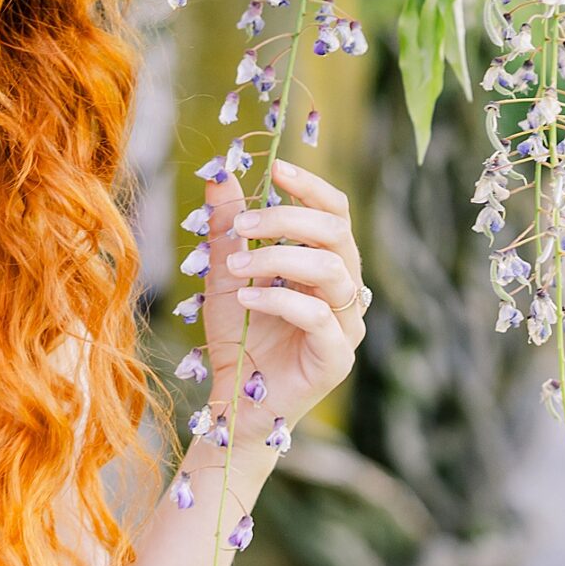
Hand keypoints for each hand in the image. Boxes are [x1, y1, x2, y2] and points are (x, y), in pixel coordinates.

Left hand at [198, 158, 368, 449]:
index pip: (335, 211)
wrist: (234, 398)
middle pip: (336, 233)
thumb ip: (227, 226)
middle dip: (286, 219)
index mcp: (326, 262)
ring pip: (329, 269)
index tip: (275, 167)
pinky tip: (246, 299)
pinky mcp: (336, 356)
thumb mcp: (226, 271)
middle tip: (241, 226)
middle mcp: (344, 289)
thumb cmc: (239, 335)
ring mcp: (346, 323)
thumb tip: (219, 174)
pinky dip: (277, 299)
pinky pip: (317, 316)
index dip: (310, 186)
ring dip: (276, 257)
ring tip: (235, 266)